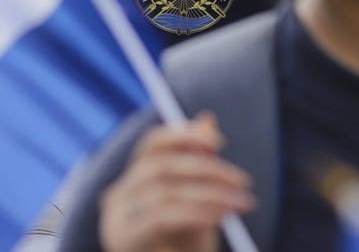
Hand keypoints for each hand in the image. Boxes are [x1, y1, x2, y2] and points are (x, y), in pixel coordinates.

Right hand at [98, 112, 254, 251]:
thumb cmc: (188, 251)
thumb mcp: (200, 206)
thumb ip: (201, 166)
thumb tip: (208, 120)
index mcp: (132, 185)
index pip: (150, 146)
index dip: (183, 137)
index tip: (219, 142)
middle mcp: (116, 199)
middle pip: (158, 165)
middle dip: (206, 168)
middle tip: (243, 181)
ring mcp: (115, 222)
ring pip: (162, 189)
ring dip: (208, 192)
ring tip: (240, 203)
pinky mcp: (123, 241)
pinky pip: (160, 216)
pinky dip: (192, 211)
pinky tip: (217, 216)